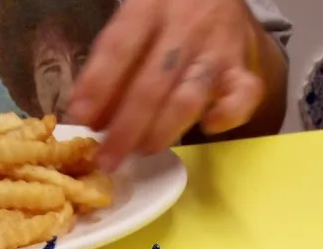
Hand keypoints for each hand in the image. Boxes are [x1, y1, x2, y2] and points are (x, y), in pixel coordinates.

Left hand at [67, 0, 265, 170]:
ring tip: (142, 151)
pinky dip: (226, 116)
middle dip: (126, 128)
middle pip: (152, 84)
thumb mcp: (136, 21)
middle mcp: (185, 26)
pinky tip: (208, 128)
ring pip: (188, 98)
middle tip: (108, 158)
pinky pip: (242, 97)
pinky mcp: (243, 70)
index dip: (97, 86)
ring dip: (162, 131)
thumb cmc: (168, 14)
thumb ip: (114, 62)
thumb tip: (87, 115)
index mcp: (150, 5)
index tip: (79, 119)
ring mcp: (217, 50)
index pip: (120, 47)